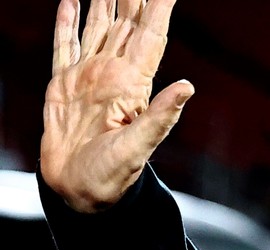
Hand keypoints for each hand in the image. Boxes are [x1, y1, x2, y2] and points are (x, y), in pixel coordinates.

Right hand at [40, 0, 192, 212]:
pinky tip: (72, 1)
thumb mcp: (140, 145)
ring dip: (104, 3)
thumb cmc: (113, 175)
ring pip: (98, 28)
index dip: (159, 9)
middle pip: (126, 24)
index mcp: (134, 83)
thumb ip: (162, 115)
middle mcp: (113, 74)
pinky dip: (66, 23)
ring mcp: (88, 76)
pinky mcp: (62, 84)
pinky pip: (65, 46)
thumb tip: (188, 86)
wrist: (80, 191)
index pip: (151, 36)